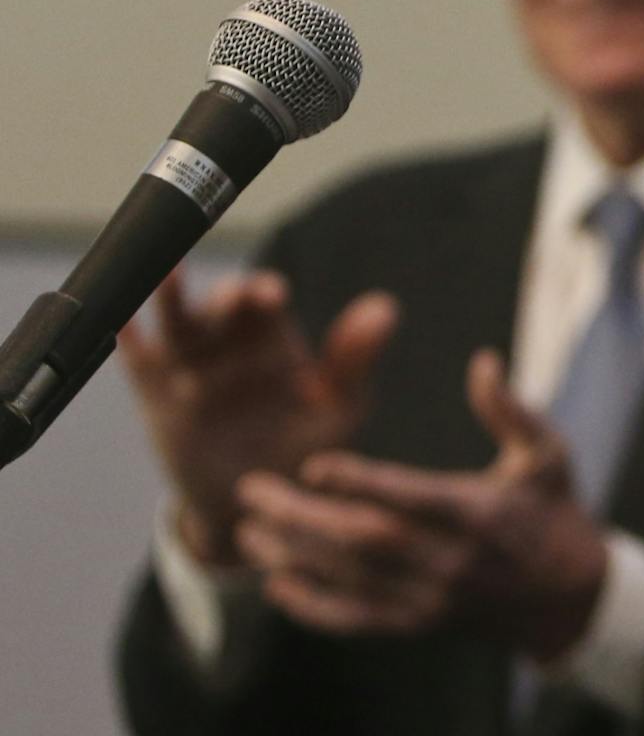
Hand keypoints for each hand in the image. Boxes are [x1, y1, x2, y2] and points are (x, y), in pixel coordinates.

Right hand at [117, 267, 397, 565]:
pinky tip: (120, 321)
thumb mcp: (339, 408)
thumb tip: (385, 307)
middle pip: (220, 305)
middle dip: (225, 297)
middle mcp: (229, 341)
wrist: (256, 506)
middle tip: (232, 301)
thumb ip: (355, 360)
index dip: (265, 293)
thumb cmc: (306, 449)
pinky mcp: (156, 394)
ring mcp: (189, 364)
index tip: (272, 298)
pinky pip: (137, 360)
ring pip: (178, 322)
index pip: (265, 301)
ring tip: (169, 274)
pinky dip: (126, 338)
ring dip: (172, 298)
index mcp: (272, 337)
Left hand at [233, 348, 608, 661]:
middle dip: (302, 517)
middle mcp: (452, 562)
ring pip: (350, 579)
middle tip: (252, 491)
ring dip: (294, 556)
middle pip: (365, 540)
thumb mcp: (549, 453)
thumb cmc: (554, 509)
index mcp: (481, 514)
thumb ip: (512, 409)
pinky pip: (355, 620)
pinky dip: (312, 606)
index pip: (412, 498)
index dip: (361, 482)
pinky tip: (276, 583)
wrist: (566, 596)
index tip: (314, 464)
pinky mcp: (419, 624)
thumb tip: (482, 361)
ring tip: (248, 530)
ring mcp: (432, 599)